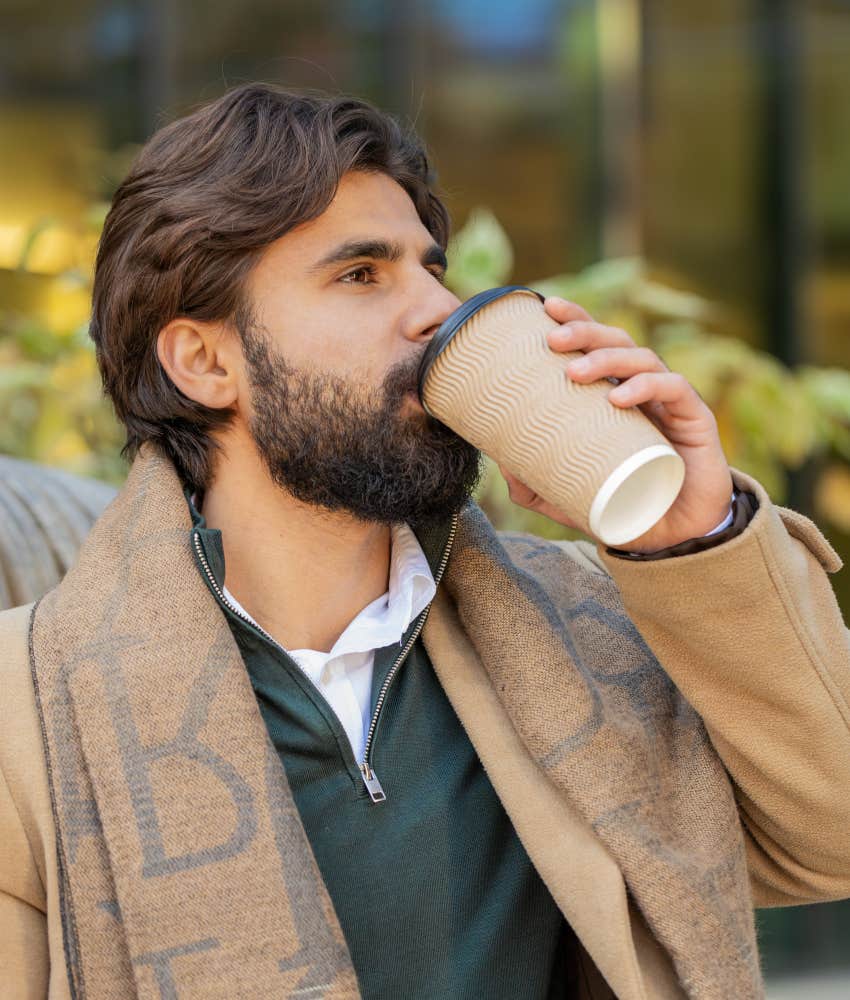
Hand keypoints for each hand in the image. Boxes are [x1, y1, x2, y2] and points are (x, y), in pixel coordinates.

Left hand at [499, 296, 733, 552]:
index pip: (596, 344)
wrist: (675, 536)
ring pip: (643, 358)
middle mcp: (643, 388)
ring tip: (576, 373)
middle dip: (584, 331)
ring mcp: (670, 402)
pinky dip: (647, 386)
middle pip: (616, 341)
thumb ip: (536, 482)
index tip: (545, 308)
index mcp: (614, 393)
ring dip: (607, 358)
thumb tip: (501, 463)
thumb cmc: (625, 503)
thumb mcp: (570, 495)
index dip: (576, 320)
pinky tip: (620, 397)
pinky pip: (675, 390)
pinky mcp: (696, 420)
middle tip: (553, 340)